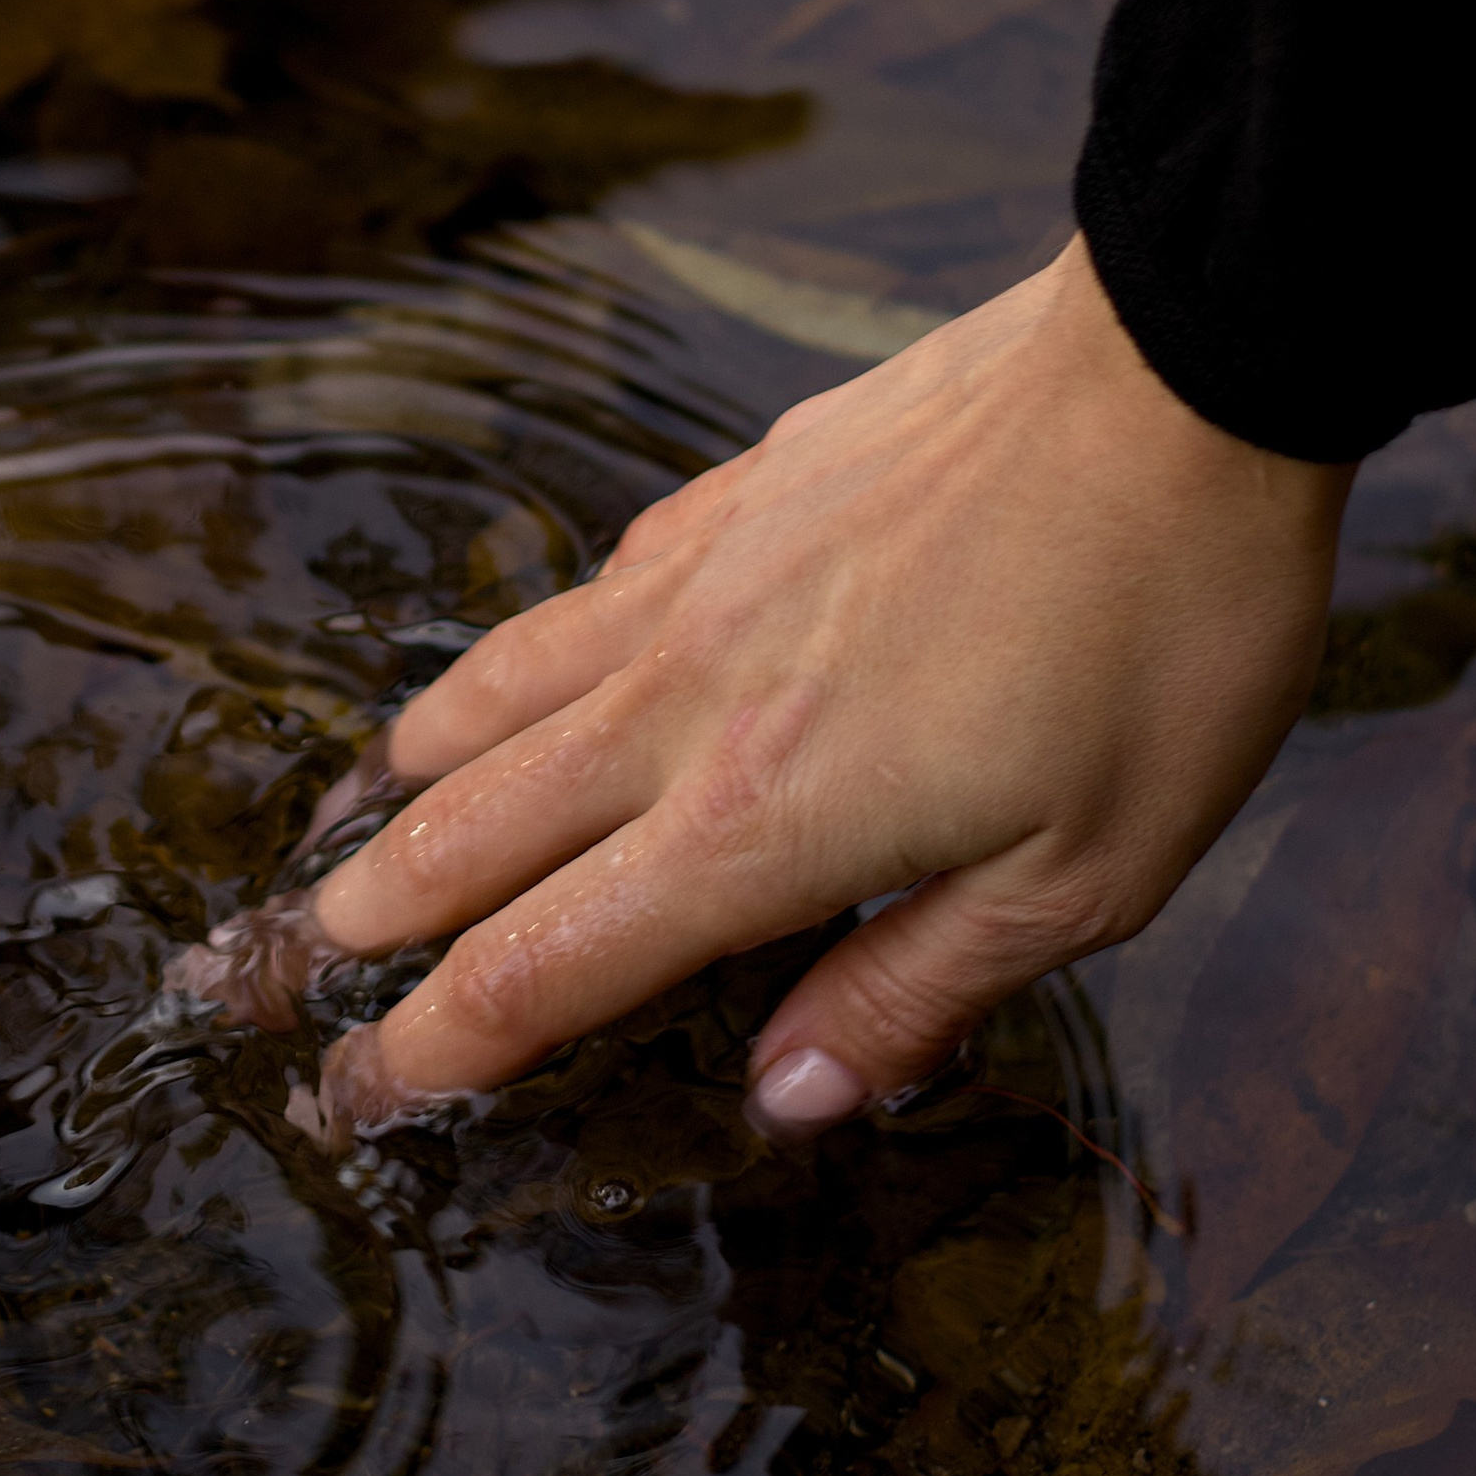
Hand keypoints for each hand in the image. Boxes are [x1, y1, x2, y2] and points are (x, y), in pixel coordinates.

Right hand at [286, 239, 1351, 1137]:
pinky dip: (527, 653)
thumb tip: (783, 1096)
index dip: (440, 1045)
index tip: (364, 1094)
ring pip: (504, 688)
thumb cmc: (1158, 635)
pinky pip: (590, 592)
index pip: (545, 962)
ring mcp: (697, 578)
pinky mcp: (734, 491)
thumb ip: (914, 990)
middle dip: (382, 912)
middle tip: (302, 964)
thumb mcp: (1086, 876)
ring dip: (423, 770)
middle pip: (481, 826)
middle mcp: (686, 701)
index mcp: (760, 822)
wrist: (1173, 379)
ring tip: (369, 812)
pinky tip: (536, 661)